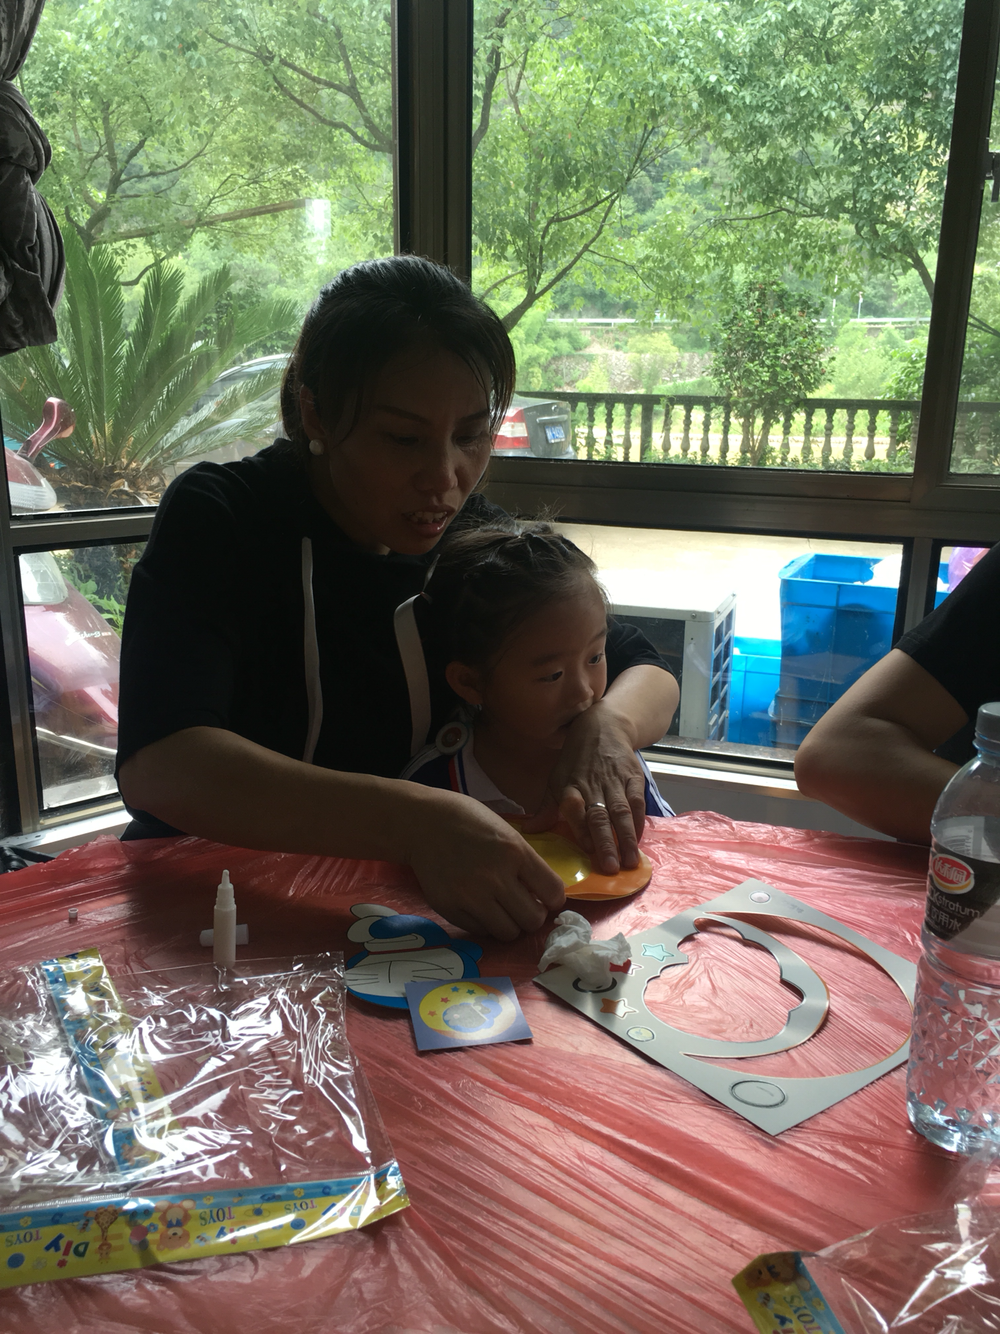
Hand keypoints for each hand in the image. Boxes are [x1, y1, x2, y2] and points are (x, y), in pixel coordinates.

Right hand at [403, 787, 565, 939]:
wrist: (422, 823)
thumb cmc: (469, 821)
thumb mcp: (507, 831)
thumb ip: (526, 862)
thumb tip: (545, 895)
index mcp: (514, 851)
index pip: (553, 892)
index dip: (554, 899)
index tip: (547, 898)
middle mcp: (495, 877)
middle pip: (533, 919)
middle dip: (533, 915)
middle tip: (524, 906)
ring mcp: (470, 895)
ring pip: (508, 932)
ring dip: (510, 924)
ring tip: (503, 910)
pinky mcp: (450, 908)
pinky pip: (480, 931)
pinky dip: (486, 923)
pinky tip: (481, 906)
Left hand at [520, 702, 645, 873]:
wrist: (603, 728)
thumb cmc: (575, 760)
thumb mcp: (556, 779)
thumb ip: (547, 808)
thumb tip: (530, 831)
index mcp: (570, 786)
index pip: (574, 808)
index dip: (580, 828)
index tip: (587, 850)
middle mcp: (592, 785)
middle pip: (599, 815)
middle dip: (605, 842)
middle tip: (611, 868)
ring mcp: (614, 782)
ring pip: (621, 812)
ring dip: (626, 838)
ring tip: (630, 861)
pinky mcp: (633, 778)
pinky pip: (637, 802)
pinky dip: (639, 822)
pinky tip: (638, 840)